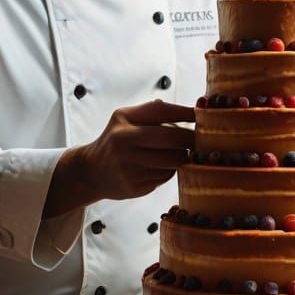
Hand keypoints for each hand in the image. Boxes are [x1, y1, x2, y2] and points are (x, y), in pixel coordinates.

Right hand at [45, 100, 194, 216]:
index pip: (162, 112)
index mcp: (123, 121)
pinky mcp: (135, 187)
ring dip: (182, 157)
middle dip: (190, 139)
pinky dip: (170, 171)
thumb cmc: (117, 140)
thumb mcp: (125, 118)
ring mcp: (129, 167)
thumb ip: (153, 111)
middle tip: (200, 139)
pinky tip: (163, 166)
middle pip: (171, 139)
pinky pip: (165, 177)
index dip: (186, 112)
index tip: (202, 114)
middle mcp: (124, 142)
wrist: (92, 171)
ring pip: (172, 161)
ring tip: (180, 153)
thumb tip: (193, 107)